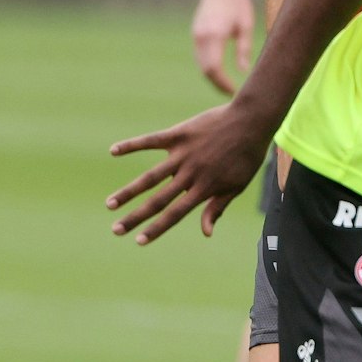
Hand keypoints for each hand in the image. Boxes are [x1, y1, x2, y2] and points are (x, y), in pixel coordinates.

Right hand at [105, 104, 272, 243]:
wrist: (252, 120)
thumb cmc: (246, 155)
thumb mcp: (238, 184)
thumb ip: (217, 207)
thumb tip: (206, 233)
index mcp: (204, 188)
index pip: (176, 214)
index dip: (157, 228)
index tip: (138, 241)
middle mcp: (191, 173)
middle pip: (158, 200)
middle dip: (135, 217)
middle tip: (115, 230)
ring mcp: (183, 154)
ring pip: (150, 176)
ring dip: (128, 191)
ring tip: (110, 204)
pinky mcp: (179, 134)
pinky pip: (151, 141)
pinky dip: (132, 145)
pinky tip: (113, 150)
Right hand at [191, 0, 255, 93]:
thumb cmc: (239, 3)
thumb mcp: (247, 26)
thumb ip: (244, 49)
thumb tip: (243, 71)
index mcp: (214, 34)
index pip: (214, 67)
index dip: (222, 83)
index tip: (234, 92)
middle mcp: (201, 36)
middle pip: (205, 69)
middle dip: (217, 84)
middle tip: (231, 94)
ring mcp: (196, 34)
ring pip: (201, 63)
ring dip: (212, 77)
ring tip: (227, 86)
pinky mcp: (196, 33)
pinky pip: (200, 55)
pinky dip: (208, 66)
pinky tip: (220, 73)